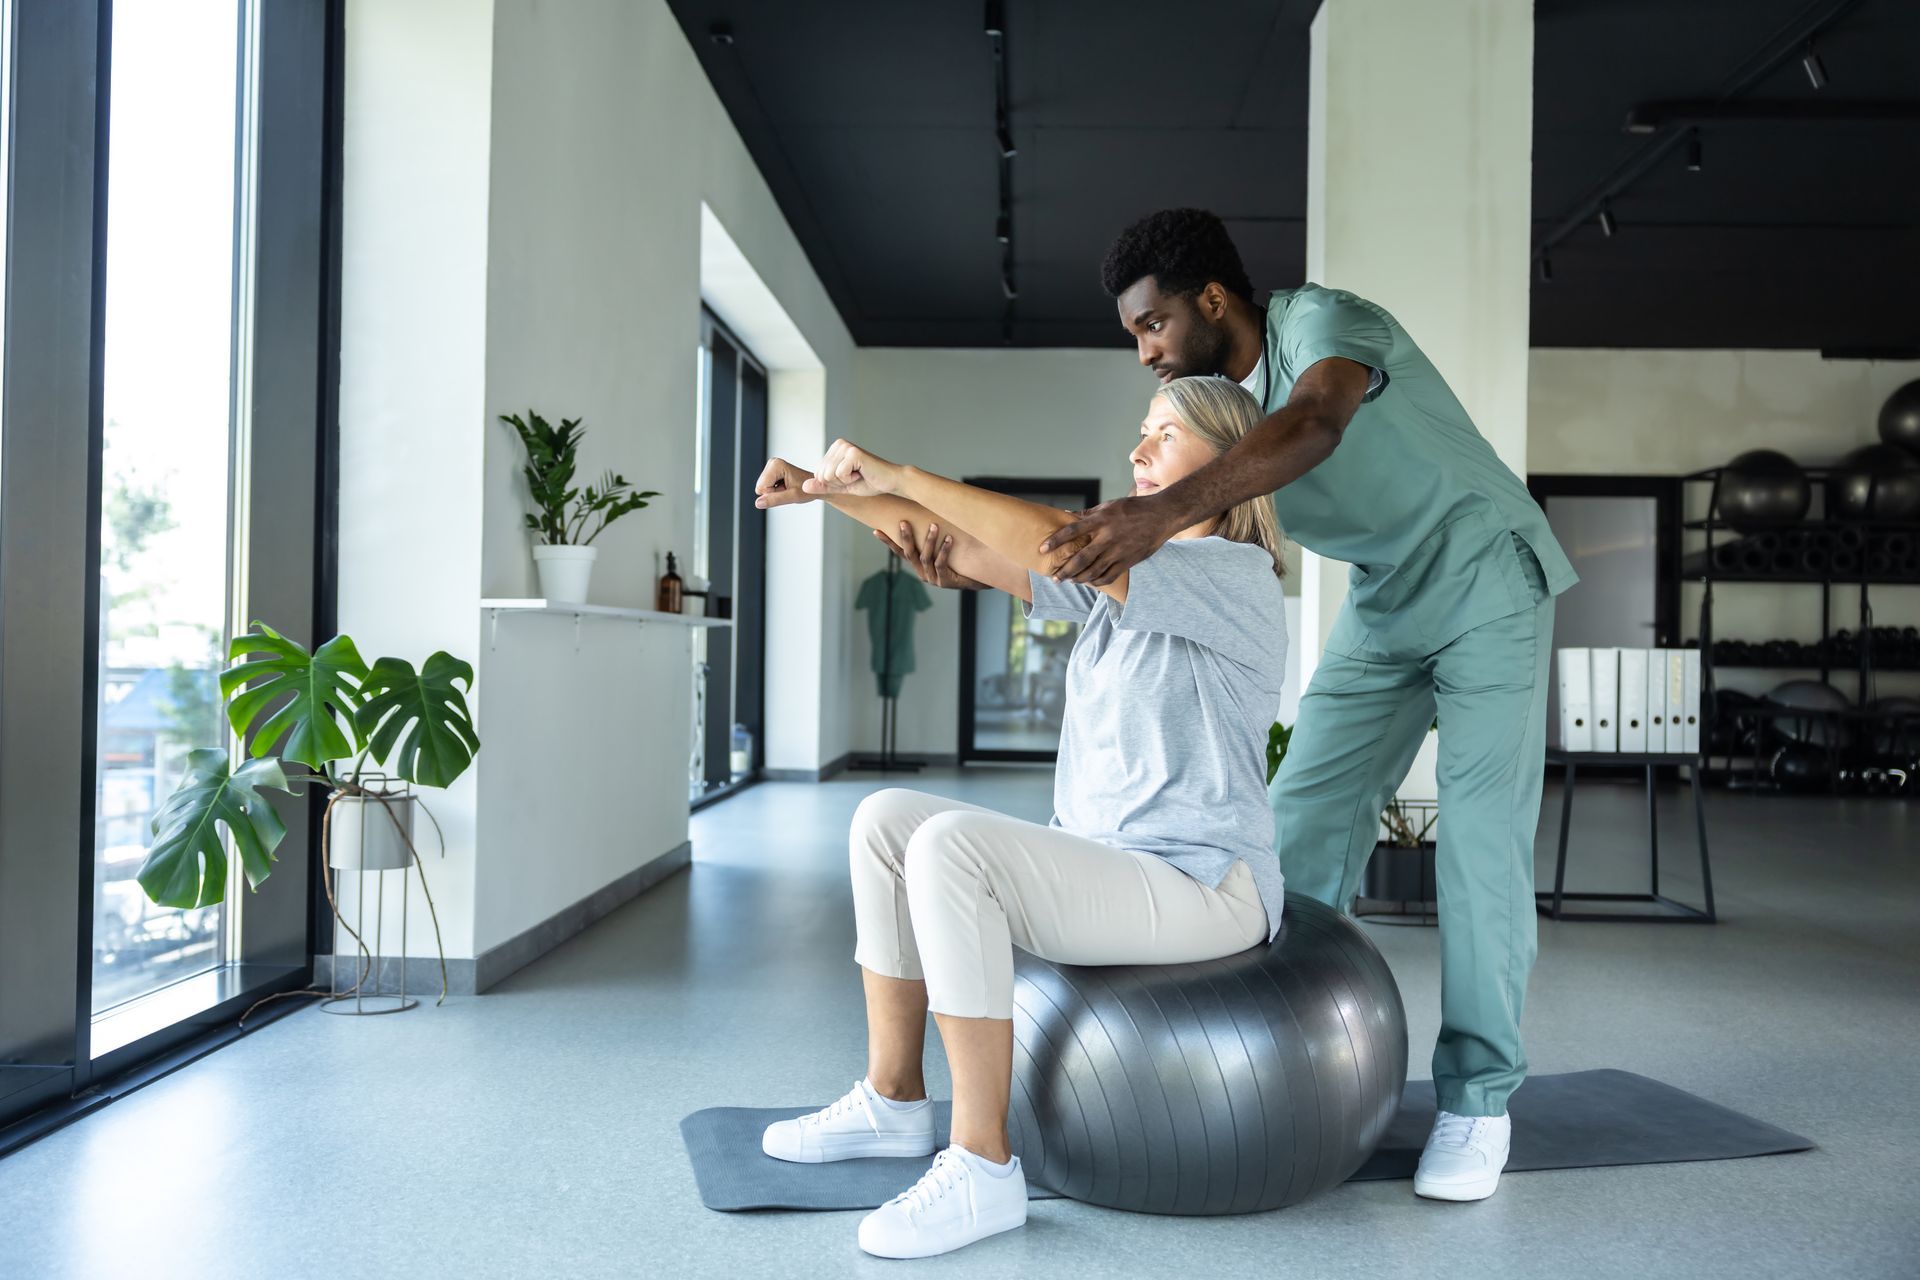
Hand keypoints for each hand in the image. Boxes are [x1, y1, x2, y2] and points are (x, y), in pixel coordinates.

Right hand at [753, 457, 816, 508]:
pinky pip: (765, 488)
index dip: (773, 494)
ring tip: (787, 488)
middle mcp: (772, 463)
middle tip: (788, 490)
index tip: (787, 489)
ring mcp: (771, 468)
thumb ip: (775, 499)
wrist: (815, 486)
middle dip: (773, 493)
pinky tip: (785, 487)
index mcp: (776, 465)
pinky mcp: (771, 473)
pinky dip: (775, 491)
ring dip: (775, 492)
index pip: (761, 488)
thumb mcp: (792, 496)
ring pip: (762, 489)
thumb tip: (758, 503)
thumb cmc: (807, 490)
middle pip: (760, 487)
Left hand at [803, 439, 903, 497]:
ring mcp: (846, 447)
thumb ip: (823, 486)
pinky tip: (862, 473)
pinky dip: (850, 479)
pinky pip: (839, 474)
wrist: (890, 481)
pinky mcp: (853, 453)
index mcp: (834, 450)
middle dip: (838, 483)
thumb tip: (804, 486)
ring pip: (829, 475)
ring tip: (859, 474)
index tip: (849, 477)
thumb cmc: (868, 482)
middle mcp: (838, 444)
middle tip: (855, 477)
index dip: (833, 483)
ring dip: (844, 481)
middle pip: (822, 475)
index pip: (818, 474)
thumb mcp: (841, 486)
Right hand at [874, 521, 988, 590]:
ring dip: (929, 540)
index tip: (876, 531)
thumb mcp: (942, 549)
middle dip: (906, 537)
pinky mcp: (945, 581)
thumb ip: (932, 538)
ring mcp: (933, 578)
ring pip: (925, 557)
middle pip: (910, 553)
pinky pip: (941, 564)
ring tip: (934, 525)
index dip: (888, 542)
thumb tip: (929, 513)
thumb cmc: (958, 561)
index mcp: (919, 565)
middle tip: (904, 522)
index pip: (900, 552)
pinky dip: (944, 550)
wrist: (975, 579)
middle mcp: (922, 572)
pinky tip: (949, 539)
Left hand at [1039, 494, 1177, 585]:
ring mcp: (1119, 550)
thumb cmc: (1134, 508)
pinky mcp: (1129, 560)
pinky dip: (1097, 581)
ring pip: (1094, 570)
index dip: (1055, 540)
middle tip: (1054, 577)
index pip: (1073, 531)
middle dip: (1065, 570)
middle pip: (1081, 558)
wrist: (1162, 515)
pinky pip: (1109, 575)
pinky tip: (1089, 582)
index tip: (1042, 549)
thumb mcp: (1110, 505)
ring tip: (1069, 580)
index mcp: (1102, 519)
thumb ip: (1089, 513)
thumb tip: (1068, 516)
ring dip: (1079, 578)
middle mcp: (1109, 536)